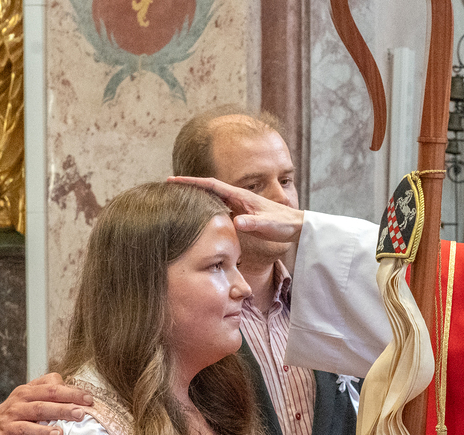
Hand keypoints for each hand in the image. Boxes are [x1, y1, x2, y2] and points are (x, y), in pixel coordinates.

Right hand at [0, 373, 92, 434]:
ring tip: (58, 434)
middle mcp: (16, 408)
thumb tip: (76, 389)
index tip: (89, 400)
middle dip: (61, 410)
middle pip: (40, 407)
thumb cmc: (19, 410)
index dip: (70, 394)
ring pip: (25, 428)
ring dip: (42, 432)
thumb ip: (51, 387)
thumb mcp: (31, 393)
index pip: (50, 390)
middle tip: (79, 414)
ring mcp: (7, 425)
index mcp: (27, 393)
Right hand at [166, 176, 304, 242]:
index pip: (211, 185)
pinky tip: (198, 216)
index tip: (172, 179)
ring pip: (212, 199)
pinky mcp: (241, 214)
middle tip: (167, 187)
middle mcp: (237, 197)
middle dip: (188, 186)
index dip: (191, 182)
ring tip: (176, 200)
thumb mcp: (268, 225)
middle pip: (208, 189)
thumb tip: (237, 222)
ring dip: (196, 197)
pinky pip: (219, 209)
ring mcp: (239, 205)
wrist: (296, 226)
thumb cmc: (284, 224)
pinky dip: (207, 209)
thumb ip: (253, 223)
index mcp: (241, 196)